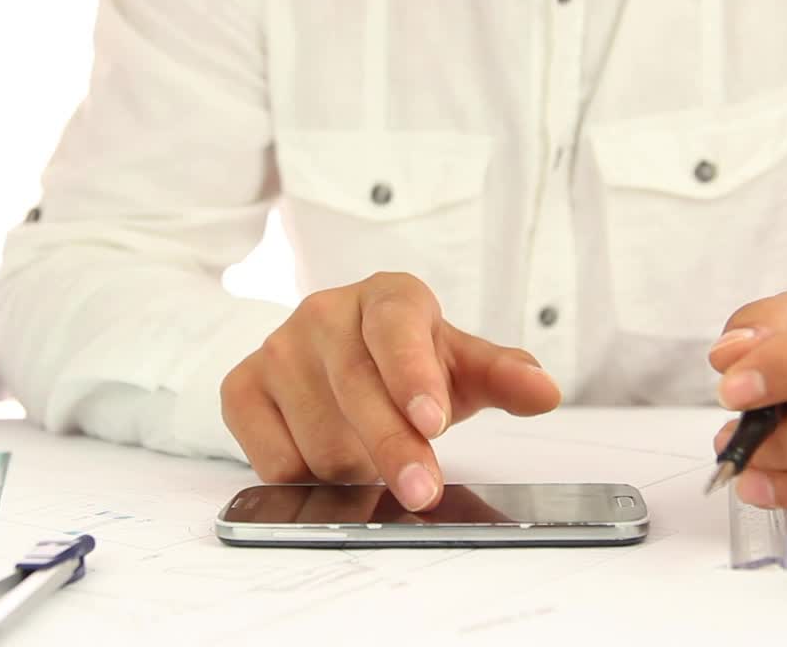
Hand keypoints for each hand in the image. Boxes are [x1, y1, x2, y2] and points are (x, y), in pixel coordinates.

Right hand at [221, 272, 560, 510]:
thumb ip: (504, 377)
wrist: (346, 360)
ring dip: (354, 467)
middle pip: (356, 391)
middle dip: (393, 447)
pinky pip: (274, 456)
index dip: (412, 375)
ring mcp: (277, 348)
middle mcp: (325, 312)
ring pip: (318, 437)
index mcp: (387, 296)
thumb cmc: (412, 364)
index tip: (433, 421)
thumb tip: (545, 391)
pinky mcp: (241, 388)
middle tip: (423, 491)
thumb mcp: (463, 367)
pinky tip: (329, 461)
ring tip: (373, 460)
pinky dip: (307, 476)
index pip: (395, 330)